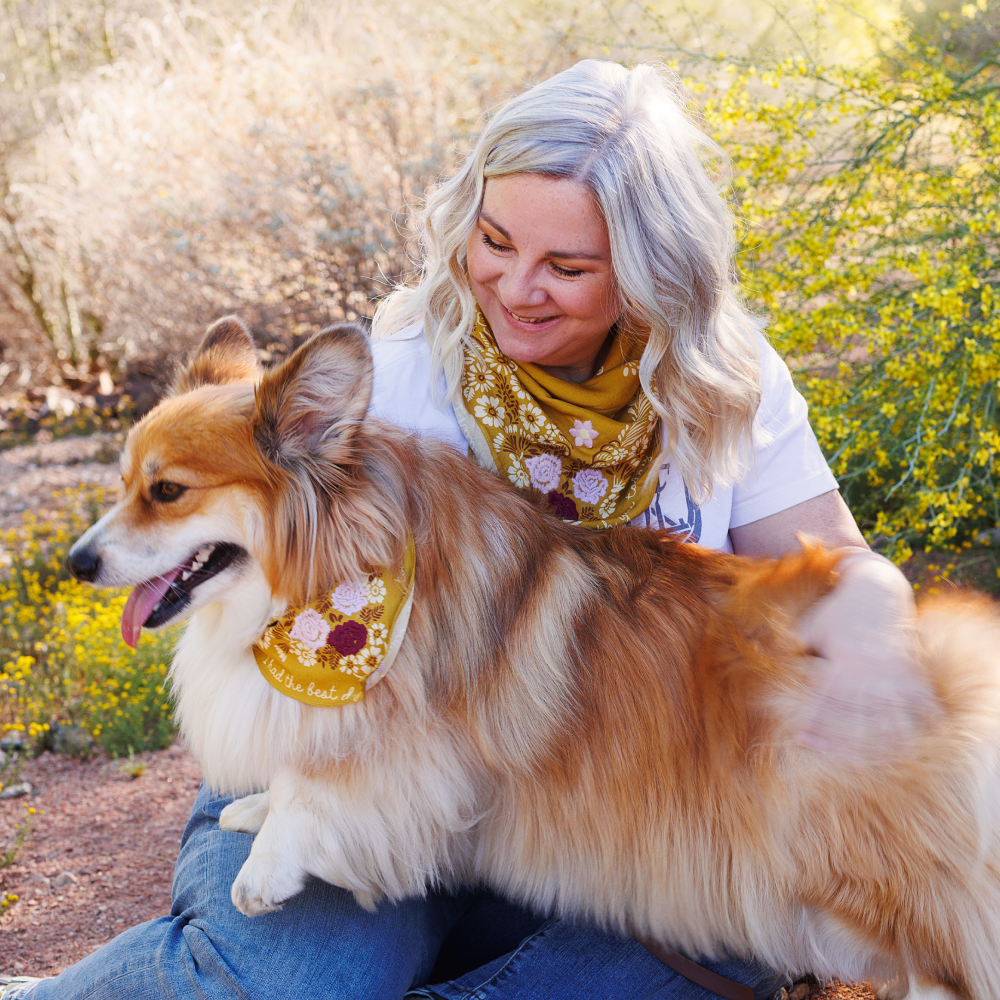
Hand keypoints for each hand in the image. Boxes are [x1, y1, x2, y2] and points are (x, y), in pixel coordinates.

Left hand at [793, 549, 938, 762]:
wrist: (878, 588)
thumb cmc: (835, 609)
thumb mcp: (811, 625)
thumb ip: (794, 647)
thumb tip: (765, 664)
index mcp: (842, 656)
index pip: (826, 698)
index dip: (813, 721)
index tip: (799, 737)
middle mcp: (870, 667)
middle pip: (855, 714)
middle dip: (837, 737)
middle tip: (818, 751)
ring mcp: (895, 673)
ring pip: (887, 718)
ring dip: (872, 741)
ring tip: (856, 759)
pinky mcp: (912, 674)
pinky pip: (916, 710)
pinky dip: (910, 728)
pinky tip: (900, 750)